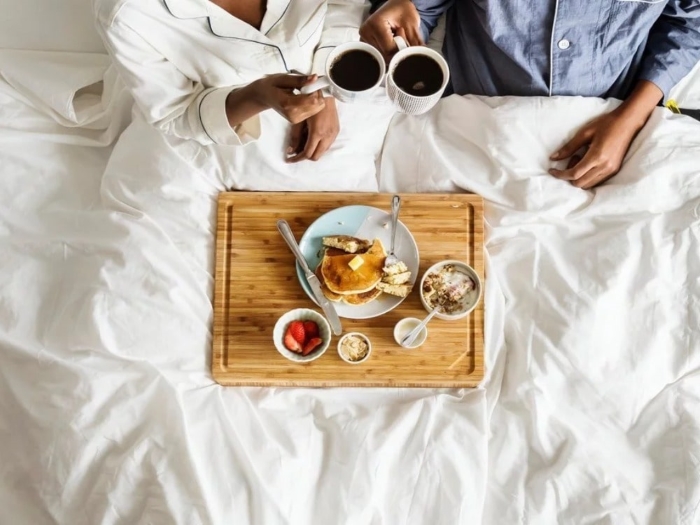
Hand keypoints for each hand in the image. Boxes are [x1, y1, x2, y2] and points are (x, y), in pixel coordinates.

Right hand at [253, 74, 325, 123]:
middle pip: (317, 105)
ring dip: (315, 98)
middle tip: (307, 86)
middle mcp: (293, 115)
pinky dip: (312, 102)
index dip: (315, 89)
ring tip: (304, 91)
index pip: (313, 100)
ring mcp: (296, 120)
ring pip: (318, 108)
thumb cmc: (272, 85)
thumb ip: (300, 80)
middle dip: (316, 93)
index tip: (309, 82)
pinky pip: (314, 111)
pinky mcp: (298, 121)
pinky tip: (303, 97)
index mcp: (288, 104)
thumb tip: (315, 78)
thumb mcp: (283, 78)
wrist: (263, 96)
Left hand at [286, 97, 338, 161]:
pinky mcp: (336, 131)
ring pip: (322, 151)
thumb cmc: (309, 103)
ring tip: (303, 143)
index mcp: (317, 133)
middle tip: (295, 151)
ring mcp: (333, 134)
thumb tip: (290, 151)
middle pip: (316, 156)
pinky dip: (319, 145)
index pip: (307, 154)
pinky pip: (327, 144)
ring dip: (312, 151)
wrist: (325, 92)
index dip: (297, 158)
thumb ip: (295, 137)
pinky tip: (312, 137)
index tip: (289, 159)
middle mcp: (327, 136)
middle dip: (305, 157)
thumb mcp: (299, 120)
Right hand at [360, 0, 422, 58]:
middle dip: (395, 52)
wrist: (396, 5)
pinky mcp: (364, 43)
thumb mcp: (412, 25)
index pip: (389, 49)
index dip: (400, 50)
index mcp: (376, 24)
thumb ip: (414, 42)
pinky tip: (388, 43)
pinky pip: (377, 54)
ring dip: (390, 53)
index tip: (405, 41)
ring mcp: (363, 38)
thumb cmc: (403, 11)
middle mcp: (366, 31)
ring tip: (394, 39)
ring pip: (380, 57)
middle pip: (383, 55)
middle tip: (400, 39)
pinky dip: (385, 52)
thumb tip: (417, 56)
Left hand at [548, 80, 662, 189]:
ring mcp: (611, 170)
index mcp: (597, 156)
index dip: (560, 175)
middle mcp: (605, 167)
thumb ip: (569, 147)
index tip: (552, 170)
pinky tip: (588, 163)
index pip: (574, 174)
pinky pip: (596, 181)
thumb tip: (553, 158)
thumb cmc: (606, 124)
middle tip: (572, 158)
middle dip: (569, 175)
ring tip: (581, 159)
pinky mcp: (615, 170)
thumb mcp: (585, 133)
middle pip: (580, 183)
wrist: (629, 122)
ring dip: (579, 177)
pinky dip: (587, 177)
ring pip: (588, 185)